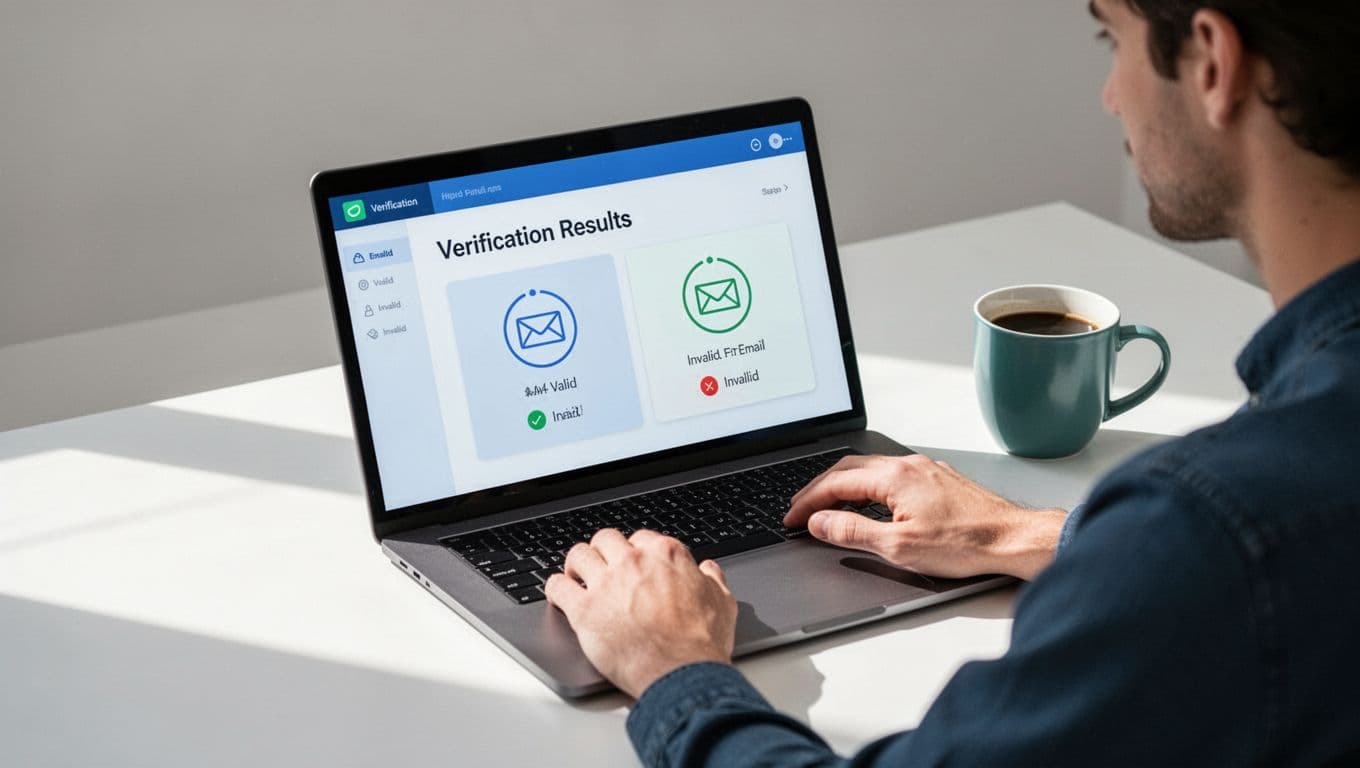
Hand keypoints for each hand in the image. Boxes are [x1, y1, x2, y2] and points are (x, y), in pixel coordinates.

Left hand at [545, 528, 738, 698]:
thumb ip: (712, 580)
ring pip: (579, 554)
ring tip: (576, 575)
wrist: (682, 673)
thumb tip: (707, 569)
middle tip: (603, 567)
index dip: (636, 552)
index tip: (633, 564)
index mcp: (665, 555)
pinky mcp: (584, 610)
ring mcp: (606, 584)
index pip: (642, 538)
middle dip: (604, 551)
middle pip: (607, 539)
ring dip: (577, 564)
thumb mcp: (722, 603)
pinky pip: (557, 586)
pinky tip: (560, 593)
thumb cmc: (701, 643)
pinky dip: (556, 587)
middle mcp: (633, 562)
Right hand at [784, 453, 1064, 580]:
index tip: (792, 517)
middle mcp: (908, 464)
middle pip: (849, 468)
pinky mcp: (938, 478)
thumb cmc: (966, 544)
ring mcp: (925, 468)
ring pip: (870, 468)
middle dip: (819, 488)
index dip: (808, 501)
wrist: (1013, 539)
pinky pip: (891, 473)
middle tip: (801, 509)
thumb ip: (853, 531)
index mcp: (894, 476)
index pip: (835, 483)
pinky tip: (869, 501)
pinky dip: (868, 485)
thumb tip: (821, 522)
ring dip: (843, 485)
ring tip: (827, 505)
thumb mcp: (898, 546)